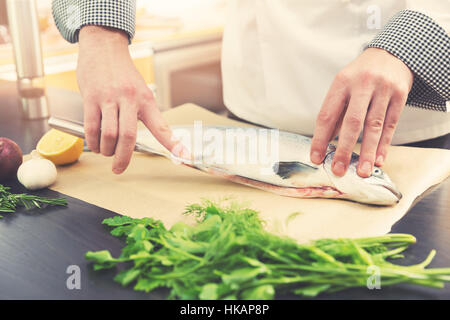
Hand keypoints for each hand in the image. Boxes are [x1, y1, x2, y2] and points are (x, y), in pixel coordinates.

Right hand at [77, 26, 179, 173]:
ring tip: (107, 152)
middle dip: (124, 158)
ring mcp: (109, 98)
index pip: (162, 127)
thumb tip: (139, 140)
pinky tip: (96, 144)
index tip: (185, 157)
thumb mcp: (140, 91)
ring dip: (107, 150)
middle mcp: (130, 99)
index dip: (173, 144)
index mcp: (146, 100)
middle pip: (128, 137)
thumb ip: (142, 114)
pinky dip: (94, 141)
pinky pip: (92, 127)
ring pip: (109, 134)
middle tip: (119, 169)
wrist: (104, 47)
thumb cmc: (123, 73)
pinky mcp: (91, 97)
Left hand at [310, 48, 412, 176]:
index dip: (320, 138)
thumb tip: (324, 143)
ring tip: (363, 172)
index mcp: (341, 82)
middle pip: (352, 122)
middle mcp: (362, 84)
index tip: (316, 158)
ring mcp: (383, 89)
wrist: (391, 53)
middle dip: (345, 149)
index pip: (327, 114)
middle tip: (339, 170)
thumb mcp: (343, 86)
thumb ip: (335, 112)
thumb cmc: (359, 76)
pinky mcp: (401, 95)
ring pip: (375, 126)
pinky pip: (392, 124)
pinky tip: (379, 160)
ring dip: (368, 152)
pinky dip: (385, 144)